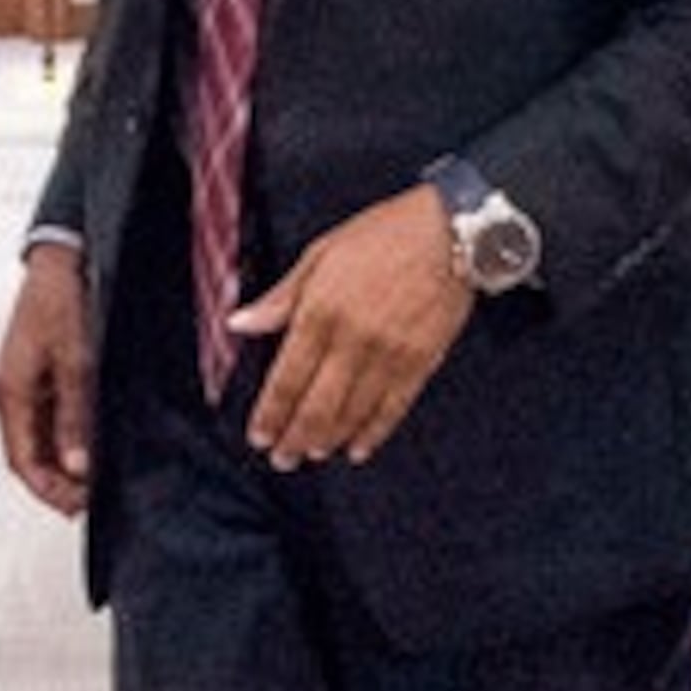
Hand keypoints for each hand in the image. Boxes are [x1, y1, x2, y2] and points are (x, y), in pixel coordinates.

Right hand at [0, 243, 94, 517]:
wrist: (64, 256)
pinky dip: (71, 437)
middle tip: (93, 500)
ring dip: (66, 462)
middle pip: (30, 455)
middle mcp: (14, 392)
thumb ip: (75, 415)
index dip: (47, 491)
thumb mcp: (76, 360)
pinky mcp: (44, 373)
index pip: (22, 460)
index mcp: (11, 392)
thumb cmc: (63, 299)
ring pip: (43, 439)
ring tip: (98, 478)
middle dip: (58, 483)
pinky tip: (94, 443)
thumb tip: (76, 466)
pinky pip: (53, 418)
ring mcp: (28, 383)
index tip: (77, 508)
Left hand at [231, 185, 471, 470]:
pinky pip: (393, 408)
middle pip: (317, 406)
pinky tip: (357, 449)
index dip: (270, 414)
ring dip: (328, 440)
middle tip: (282, 459)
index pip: (287, 378)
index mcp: (321, 311)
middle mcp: (353, 340)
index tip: (259, 436)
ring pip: (352, 413)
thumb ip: (282, 297)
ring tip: (312, 455)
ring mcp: (389, 355)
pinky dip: (373, 433)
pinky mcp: (421, 362)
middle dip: (295, 439)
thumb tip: (240, 323)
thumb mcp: (320, 253)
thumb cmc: (383, 235)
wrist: (450, 230)